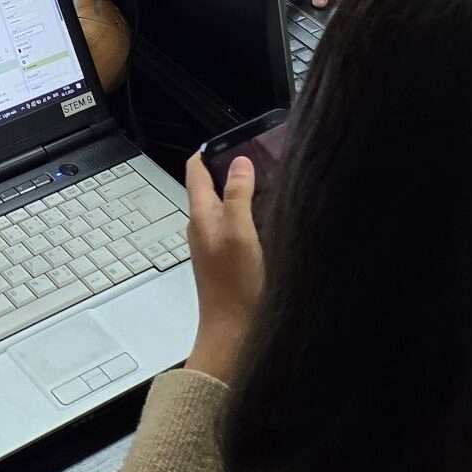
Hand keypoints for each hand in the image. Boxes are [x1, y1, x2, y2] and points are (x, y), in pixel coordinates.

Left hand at [183, 151, 263, 382]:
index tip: (235, 136)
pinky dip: (254, 214)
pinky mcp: (232, 261)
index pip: (196, 170)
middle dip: (233, 168)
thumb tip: (240, 162)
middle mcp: (205, 227)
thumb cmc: (235, 287)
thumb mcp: (239, 233)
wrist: (235, 336)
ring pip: (229, 206)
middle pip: (214, 186)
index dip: (211, 150)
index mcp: (201, 216)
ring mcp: (218, 245)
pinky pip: (240, 226)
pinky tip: (275, 217)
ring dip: (246, 192)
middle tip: (264, 154)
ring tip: (274, 179)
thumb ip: (238, 196)